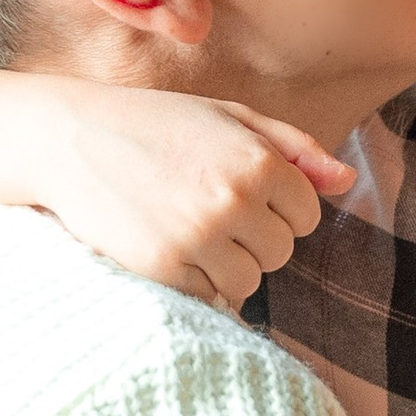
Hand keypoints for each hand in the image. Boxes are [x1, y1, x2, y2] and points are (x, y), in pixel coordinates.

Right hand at [37, 88, 356, 305]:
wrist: (70, 138)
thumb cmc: (155, 124)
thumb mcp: (229, 118)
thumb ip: (295, 150)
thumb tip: (346, 182)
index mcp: (259, 160)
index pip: (307, 215)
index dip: (277, 208)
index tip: (240, 193)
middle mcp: (235, 199)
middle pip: (281, 252)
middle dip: (253, 238)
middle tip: (207, 209)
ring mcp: (200, 237)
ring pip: (250, 281)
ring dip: (227, 265)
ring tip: (190, 231)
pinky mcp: (166, 267)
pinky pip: (210, 296)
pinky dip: (195, 281)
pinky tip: (168, 246)